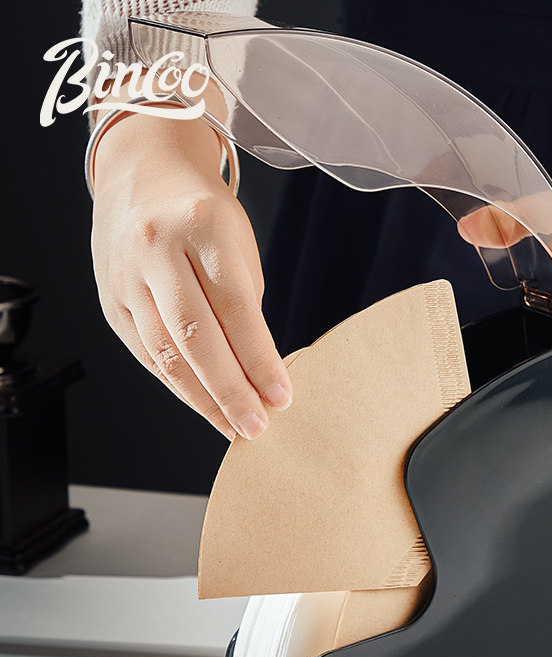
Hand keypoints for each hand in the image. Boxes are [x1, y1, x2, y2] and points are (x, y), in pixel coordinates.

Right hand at [91, 111, 291, 439]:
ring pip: (165, 353)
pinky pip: (146, 354)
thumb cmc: (204, 214)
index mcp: (202, 225)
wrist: (142, 173)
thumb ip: (244, 305)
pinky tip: (203, 404)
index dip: (259, 359)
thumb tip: (260, 375)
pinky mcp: (109, 299)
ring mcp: (125, 275)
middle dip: (230, 391)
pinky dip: (177, 385)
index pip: (236, 307)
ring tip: (234, 427)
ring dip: (203, 399)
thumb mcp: (237, 244)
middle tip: (257, 427)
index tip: (282, 397)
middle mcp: (156, 248)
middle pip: (195, 337)